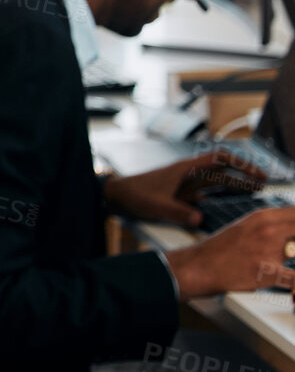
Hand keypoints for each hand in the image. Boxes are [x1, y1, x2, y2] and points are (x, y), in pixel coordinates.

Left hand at [103, 148, 266, 226]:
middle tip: (263, 183)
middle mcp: (188, 174)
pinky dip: (222, 195)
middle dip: (243, 174)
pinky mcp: (181, 194)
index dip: (239, 163)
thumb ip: (177, 213)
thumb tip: (198, 220)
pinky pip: (207, 192)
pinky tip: (231, 201)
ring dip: (235, 184)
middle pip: (222, 171)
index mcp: (185, 169)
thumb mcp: (155, 206)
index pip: (218, 159)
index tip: (255, 173)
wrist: (115, 196)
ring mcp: (185, 184)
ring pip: (216, 181)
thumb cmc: (132, 195)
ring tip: (255, 189)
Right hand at [165, 205, 294, 297]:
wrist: (200, 266)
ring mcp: (270, 251)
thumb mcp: (246, 226)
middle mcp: (269, 230)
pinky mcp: (270, 273)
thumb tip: (291, 228)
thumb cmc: (221, 249)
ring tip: (280, 264)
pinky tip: (294, 294)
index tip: (294, 234)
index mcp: (263, 216)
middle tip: (290, 250)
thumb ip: (272, 226)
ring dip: (293, 258)